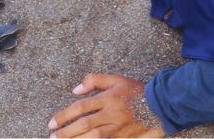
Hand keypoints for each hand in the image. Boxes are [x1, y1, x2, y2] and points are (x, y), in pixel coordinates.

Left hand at [49, 74, 163, 137]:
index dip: (64, 116)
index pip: (80, 108)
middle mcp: (111, 114)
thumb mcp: (115, 79)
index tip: (52, 123)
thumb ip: (94, 81)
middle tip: (52, 137)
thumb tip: (75, 90)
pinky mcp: (125, 138)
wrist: (161, 106)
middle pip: (85, 125)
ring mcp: (119, 128)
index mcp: (107, 98)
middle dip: (66, 132)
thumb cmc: (136, 91)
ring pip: (94, 137)